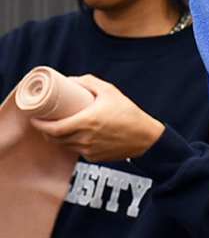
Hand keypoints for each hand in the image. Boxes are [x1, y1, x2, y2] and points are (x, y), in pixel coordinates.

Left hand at [29, 74, 164, 161]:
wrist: (145, 137)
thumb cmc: (129, 112)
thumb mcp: (110, 91)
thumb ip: (89, 82)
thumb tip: (71, 80)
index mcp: (86, 121)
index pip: (53, 128)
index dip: (40, 125)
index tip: (34, 119)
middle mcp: (85, 138)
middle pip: (55, 138)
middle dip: (46, 131)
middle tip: (44, 122)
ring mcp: (88, 150)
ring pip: (65, 145)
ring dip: (59, 137)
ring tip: (59, 128)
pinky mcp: (94, 157)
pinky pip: (77, 150)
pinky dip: (73, 143)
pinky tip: (77, 135)